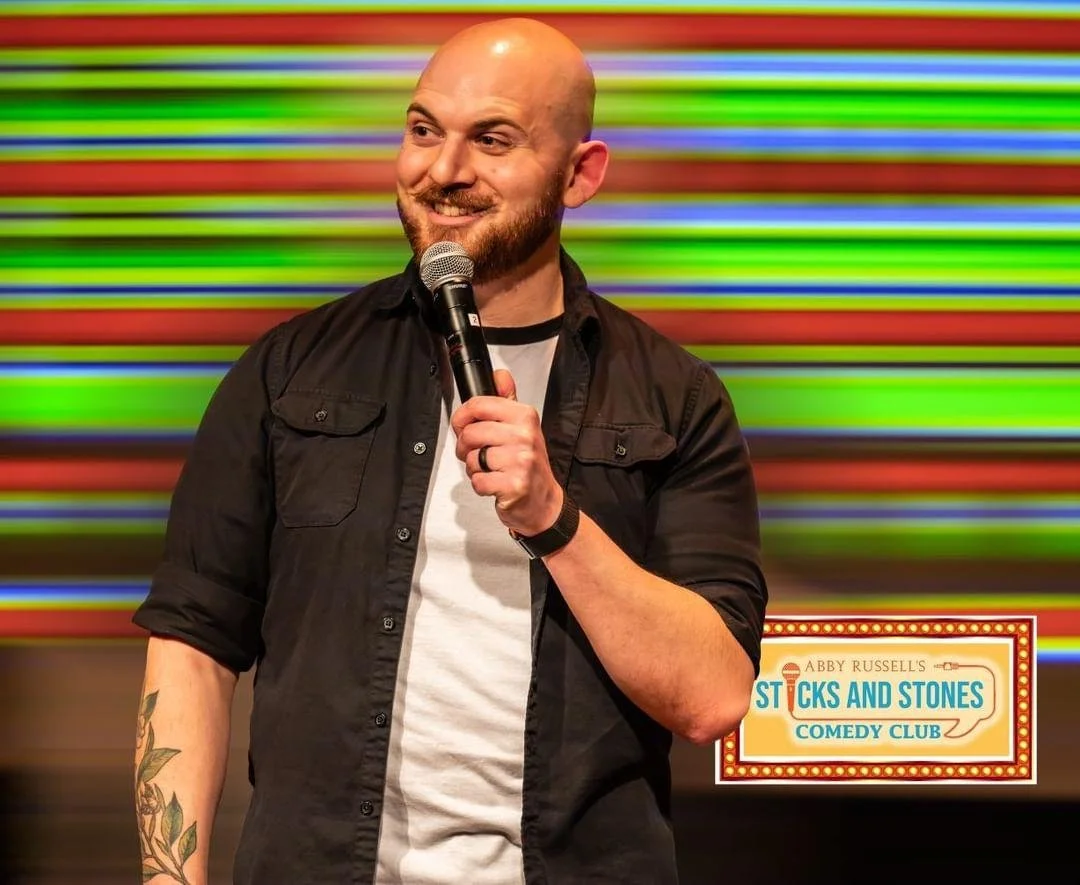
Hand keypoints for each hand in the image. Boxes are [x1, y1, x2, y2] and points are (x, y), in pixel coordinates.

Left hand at [451, 369, 563, 535]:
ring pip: (473, 458)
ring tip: (489, 469)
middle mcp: (524, 436)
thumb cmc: (528, 464)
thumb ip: (508, 399)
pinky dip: (480, 485)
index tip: (463, 425)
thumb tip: (500, 374)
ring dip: (474, 468)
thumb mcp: (523, 427)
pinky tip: (494, 483)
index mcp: (524, 417)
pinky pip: (478, 480)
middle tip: (476, 453)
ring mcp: (521, 461)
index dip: (462, 417)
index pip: (479, 405)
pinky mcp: (514, 485)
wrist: (543, 502)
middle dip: (465, 447)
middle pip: (471, 433)